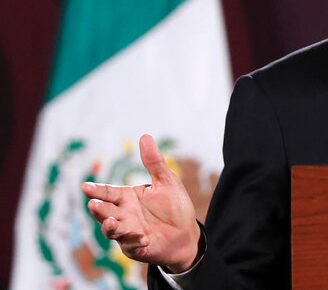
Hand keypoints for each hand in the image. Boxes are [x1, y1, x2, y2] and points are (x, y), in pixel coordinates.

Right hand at [82, 134, 201, 272]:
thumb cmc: (174, 206)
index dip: (96, 190)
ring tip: (112, 221)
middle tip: (94, 204)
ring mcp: (128, 232)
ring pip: (112, 230)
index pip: (108, 192)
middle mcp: (123, 214)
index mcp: (127, 197)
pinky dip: (135, 242)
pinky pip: (132, 246)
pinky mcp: (136, 247)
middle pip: (105, 211)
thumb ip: (154, 162)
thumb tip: (145, 136)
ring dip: (110, 226)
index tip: (85, 186)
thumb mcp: (167, 181)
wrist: (186, 233)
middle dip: (98, 208)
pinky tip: (144, 238)